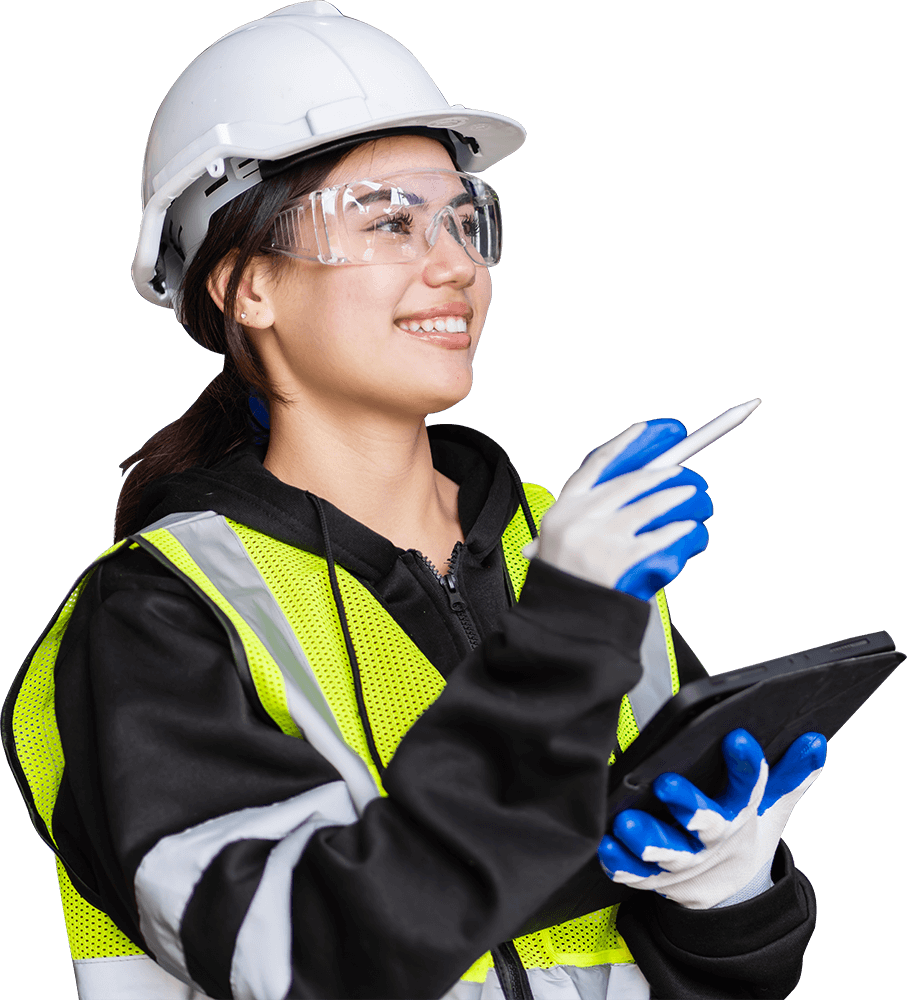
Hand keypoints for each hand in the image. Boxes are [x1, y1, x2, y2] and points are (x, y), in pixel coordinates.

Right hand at [523, 419, 711, 601]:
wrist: (561, 616)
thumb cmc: (561, 578)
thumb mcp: (557, 538)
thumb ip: (584, 513)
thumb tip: (628, 492)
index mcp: (563, 508)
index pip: (594, 466)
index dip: (620, 445)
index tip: (641, 430)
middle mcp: (581, 518)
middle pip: (626, 483)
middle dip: (658, 473)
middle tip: (678, 469)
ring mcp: (602, 537)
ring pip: (647, 506)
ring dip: (673, 497)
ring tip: (690, 494)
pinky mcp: (621, 558)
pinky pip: (657, 538)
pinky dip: (676, 531)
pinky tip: (688, 527)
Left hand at [598, 728, 826, 908]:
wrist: (730, 893)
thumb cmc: (746, 831)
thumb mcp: (773, 805)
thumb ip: (792, 773)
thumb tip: (815, 740)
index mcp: (742, 815)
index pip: (750, 788)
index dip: (746, 765)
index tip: (737, 738)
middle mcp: (713, 840)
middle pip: (704, 825)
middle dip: (688, 806)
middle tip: (666, 784)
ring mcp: (684, 862)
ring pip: (667, 853)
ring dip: (648, 840)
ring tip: (627, 823)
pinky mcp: (655, 878)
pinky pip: (636, 872)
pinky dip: (621, 862)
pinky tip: (607, 846)